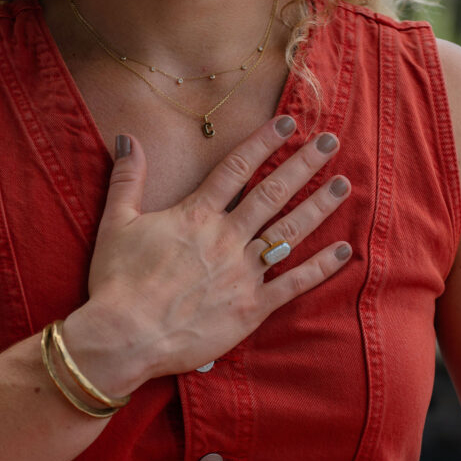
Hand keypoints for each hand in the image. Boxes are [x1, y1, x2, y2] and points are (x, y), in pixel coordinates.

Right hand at [62, 116, 351, 396]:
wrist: (124, 338)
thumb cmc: (117, 283)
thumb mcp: (116, 224)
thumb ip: (127, 179)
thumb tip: (127, 139)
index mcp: (196, 216)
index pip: (237, 168)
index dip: (265, 142)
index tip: (290, 122)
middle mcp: (226, 238)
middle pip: (273, 192)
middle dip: (304, 165)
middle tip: (331, 142)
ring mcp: (242, 273)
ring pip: (289, 231)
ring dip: (319, 206)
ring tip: (344, 184)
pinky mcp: (252, 307)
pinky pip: (293, 283)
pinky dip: (320, 268)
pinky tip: (344, 251)